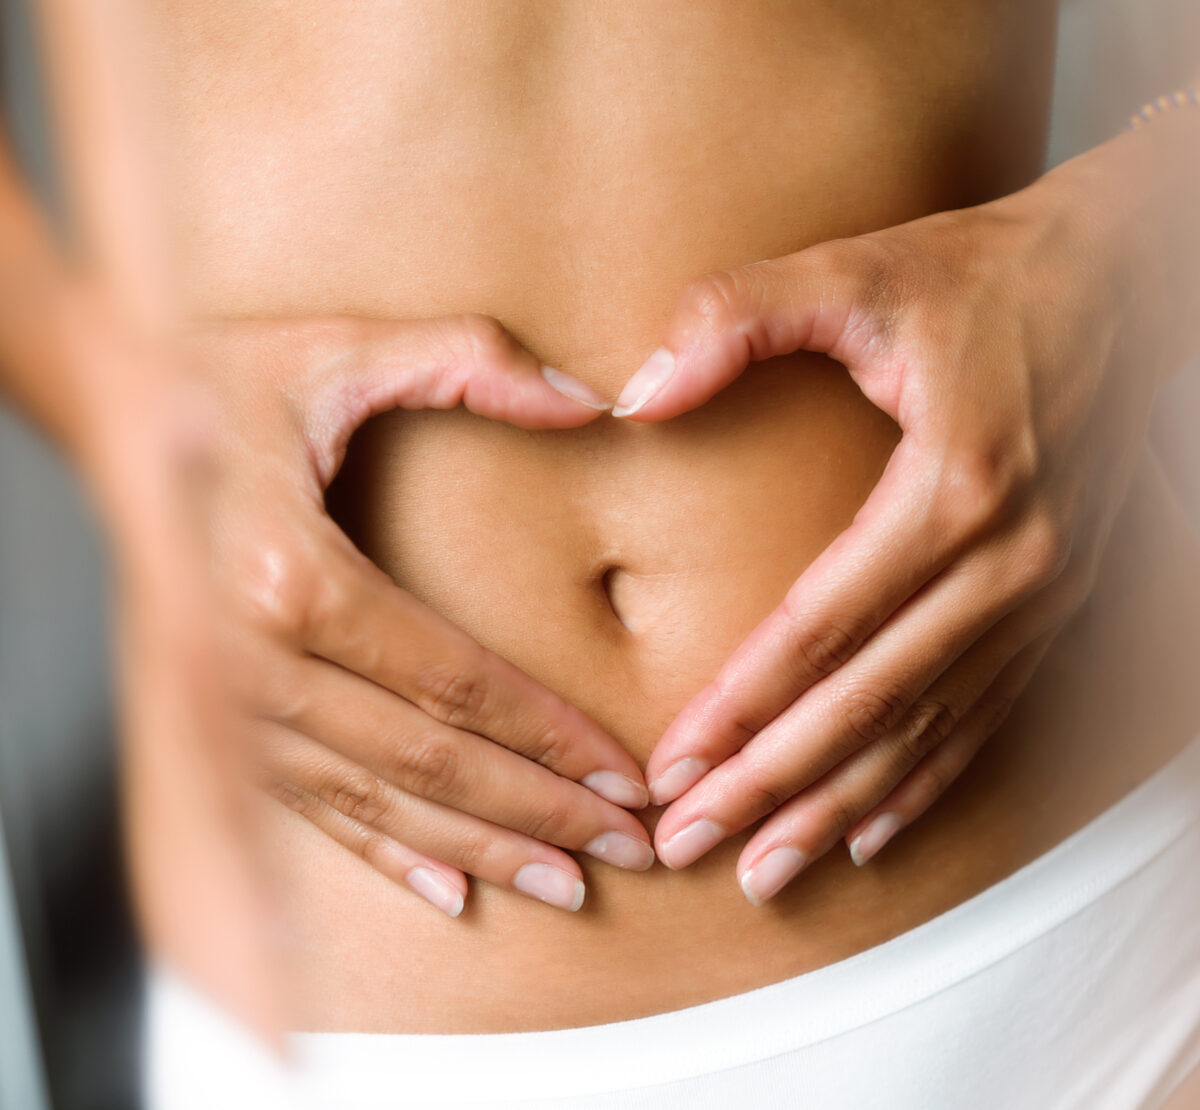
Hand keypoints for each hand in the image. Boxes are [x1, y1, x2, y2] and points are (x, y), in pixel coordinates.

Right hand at [118, 313, 653, 932]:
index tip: (624, 776)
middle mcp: (255, 660)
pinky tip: (451, 893)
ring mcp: (232, 706)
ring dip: (479, 849)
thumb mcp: (344, 347)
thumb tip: (590, 401)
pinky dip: (384, 856)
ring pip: (377, 804)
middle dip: (538, 812)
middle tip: (629, 846)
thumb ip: (471, 360)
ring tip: (569, 882)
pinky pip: (312, 810)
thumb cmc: (232, 378)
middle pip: (426, 761)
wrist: (110, 415)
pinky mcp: (222, 722)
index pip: (455, 683)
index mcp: (292, 575)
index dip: (549, 736)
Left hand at [622, 171, 1168, 903]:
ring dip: (839, 808)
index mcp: (952, 489)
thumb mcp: (856, 270)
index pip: (817, 630)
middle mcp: (1008, 563)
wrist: (1125, 276)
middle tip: (688, 845)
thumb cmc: (981, 276)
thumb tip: (636, 390)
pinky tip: (874, 831)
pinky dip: (927, 782)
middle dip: (769, 787)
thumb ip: (736, 315)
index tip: (670, 764)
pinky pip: (987, 717)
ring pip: (925, 733)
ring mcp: (1044, 593)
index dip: (737, 706)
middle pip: (865, 707)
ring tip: (764, 870)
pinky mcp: (1058, 600)